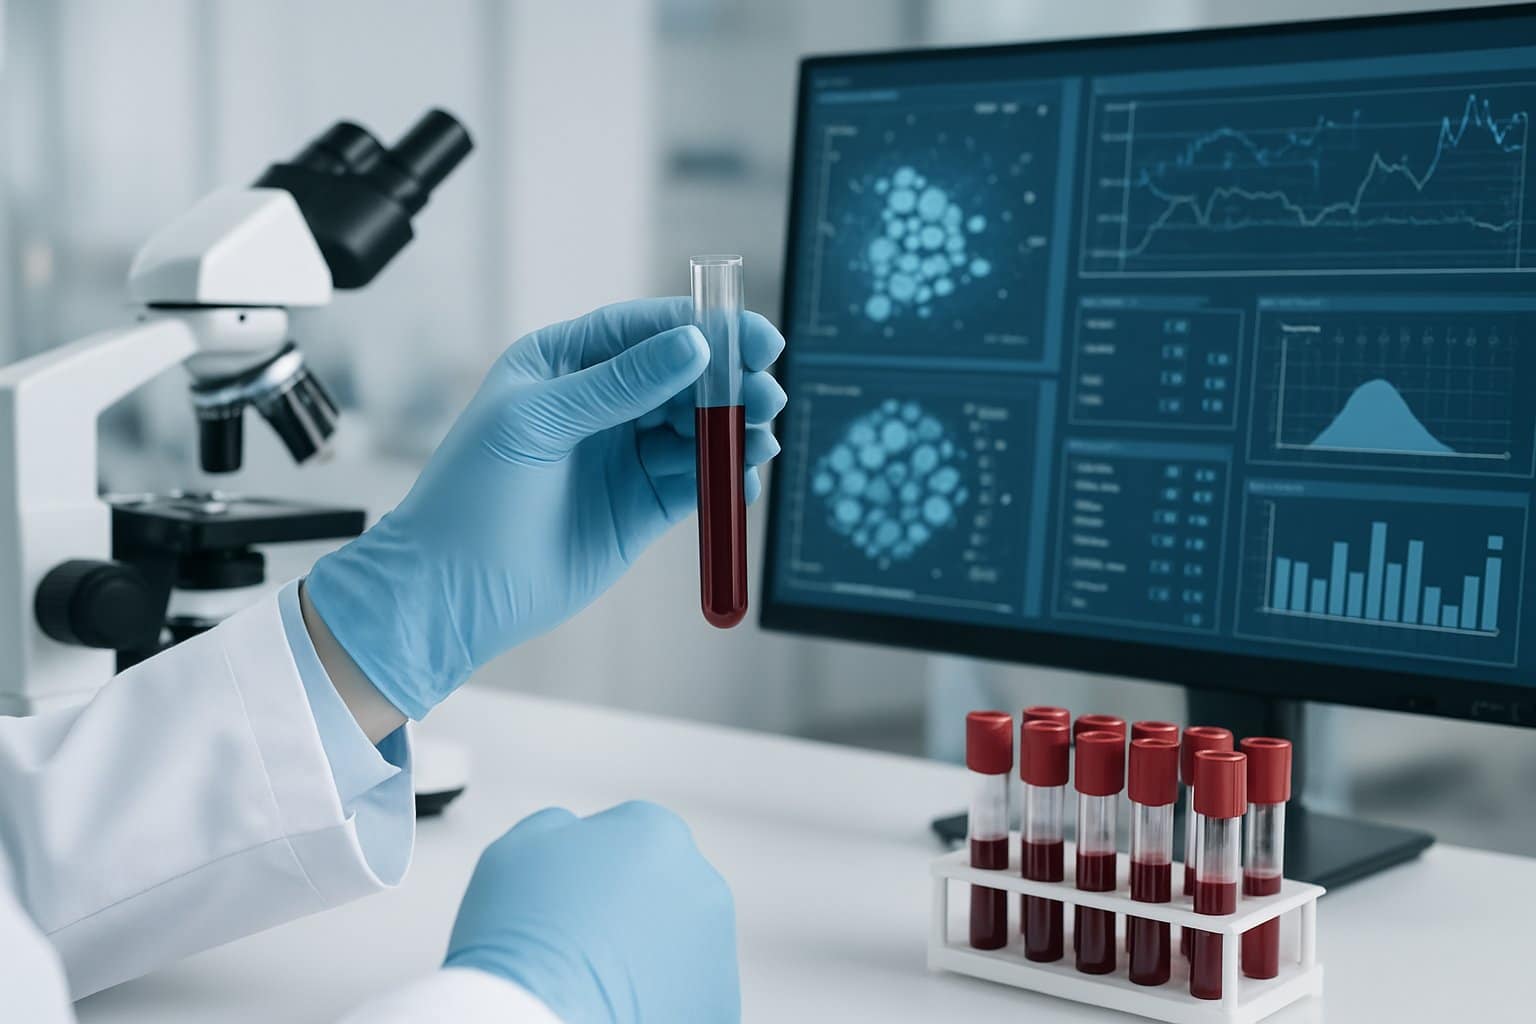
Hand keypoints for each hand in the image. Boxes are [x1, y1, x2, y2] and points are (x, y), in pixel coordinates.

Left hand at [306, 298, 785, 718]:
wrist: (453, 593)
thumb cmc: (471, 497)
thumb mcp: (540, 421)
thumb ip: (620, 384)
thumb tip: (694, 346)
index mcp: (563, 364)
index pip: (645, 330)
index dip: (703, 328)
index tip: (751, 335)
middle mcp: (599, 403)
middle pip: (682, 377)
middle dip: (728, 383)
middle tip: (766, 393)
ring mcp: (622, 456)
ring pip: (696, 430)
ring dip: (733, 431)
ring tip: (759, 441)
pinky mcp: (642, 507)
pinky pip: (696, 483)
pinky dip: (724, 479)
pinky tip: (741, 480)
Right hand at [445, 802, 738, 1023]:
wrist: (537, 1018)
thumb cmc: (520, 933)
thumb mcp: (516, 849)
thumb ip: (558, 827)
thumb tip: (575, 835)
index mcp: (656, 832)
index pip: (630, 842)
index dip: (593, 874)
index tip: (566, 906)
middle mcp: (702, 883)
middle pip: (663, 893)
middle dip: (631, 915)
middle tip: (581, 949)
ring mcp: (718, 948)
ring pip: (680, 947)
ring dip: (649, 960)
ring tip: (598, 986)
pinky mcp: (719, 1005)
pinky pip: (688, 997)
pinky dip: (660, 1003)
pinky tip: (619, 1010)